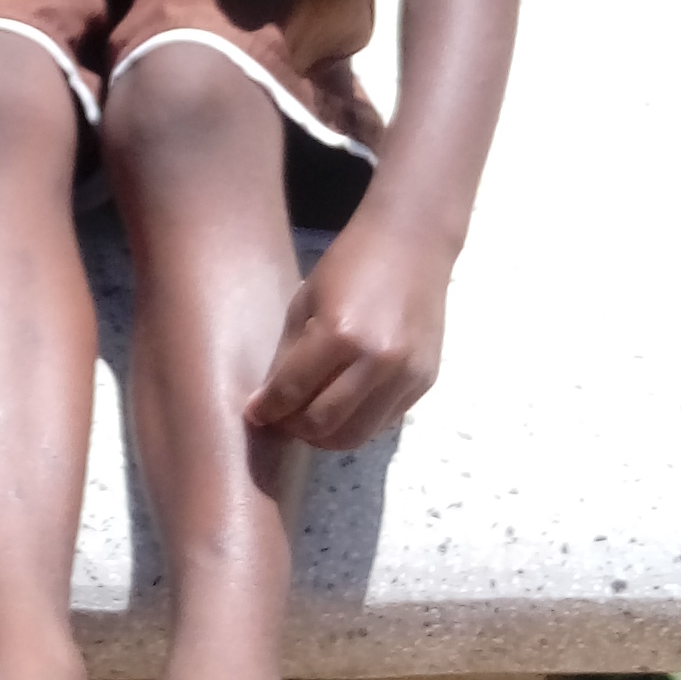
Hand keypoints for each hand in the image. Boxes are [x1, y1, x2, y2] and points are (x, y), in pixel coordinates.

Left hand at [244, 207, 450, 449]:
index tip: (255, 413)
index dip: (268, 409)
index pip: (292, 392)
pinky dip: (358, 421)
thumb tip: (268, 403)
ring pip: (357, 436)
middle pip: (324, 426)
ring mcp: (406, 376)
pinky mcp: (425, 382)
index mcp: (339, 334)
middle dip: (296, 427)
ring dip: (328, 434)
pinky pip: (383, 422)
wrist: (412, 244)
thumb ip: (288, 357)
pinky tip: (346, 402)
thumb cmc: (350, 264)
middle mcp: (377, 362)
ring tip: (312, 417)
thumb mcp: (305, 302)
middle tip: (284, 417)